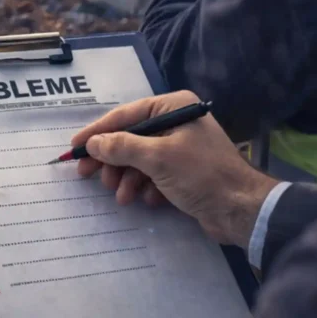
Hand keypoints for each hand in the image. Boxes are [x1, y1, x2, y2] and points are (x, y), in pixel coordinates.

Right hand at [72, 91, 278, 247]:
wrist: (243, 211)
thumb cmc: (201, 175)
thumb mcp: (157, 158)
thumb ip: (122, 147)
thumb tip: (93, 143)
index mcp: (173, 106)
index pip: (126, 115)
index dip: (97, 131)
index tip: (74, 146)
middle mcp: (176, 121)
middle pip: (131, 137)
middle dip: (112, 159)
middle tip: (88, 176)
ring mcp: (181, 146)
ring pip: (140, 158)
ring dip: (127, 177)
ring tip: (121, 196)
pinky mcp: (185, 171)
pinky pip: (154, 174)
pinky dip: (146, 186)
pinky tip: (145, 200)